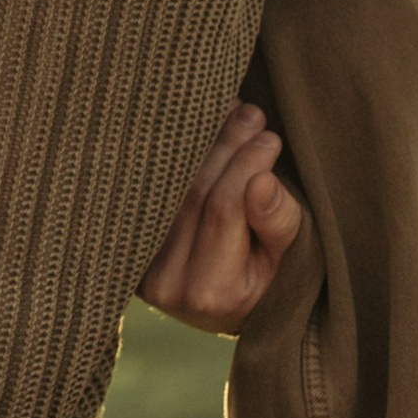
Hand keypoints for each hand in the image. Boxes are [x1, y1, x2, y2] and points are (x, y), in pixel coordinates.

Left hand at [137, 103, 304, 334]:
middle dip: (224, 145)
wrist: (230, 306)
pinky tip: (198, 130)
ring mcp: (138, 264)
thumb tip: (263, 181)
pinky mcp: (127, 247)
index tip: (270, 136)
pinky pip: (150, 191)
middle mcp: (165, 283)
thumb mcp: (290, 260)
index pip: (222, 209)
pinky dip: (175, 159)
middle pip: (191, 192)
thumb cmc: (271, 280)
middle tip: (250, 114)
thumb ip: (279, 222)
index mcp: (210, 292)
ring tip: (229, 112)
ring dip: (198, 143)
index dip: (246, 166)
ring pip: (166, 186)